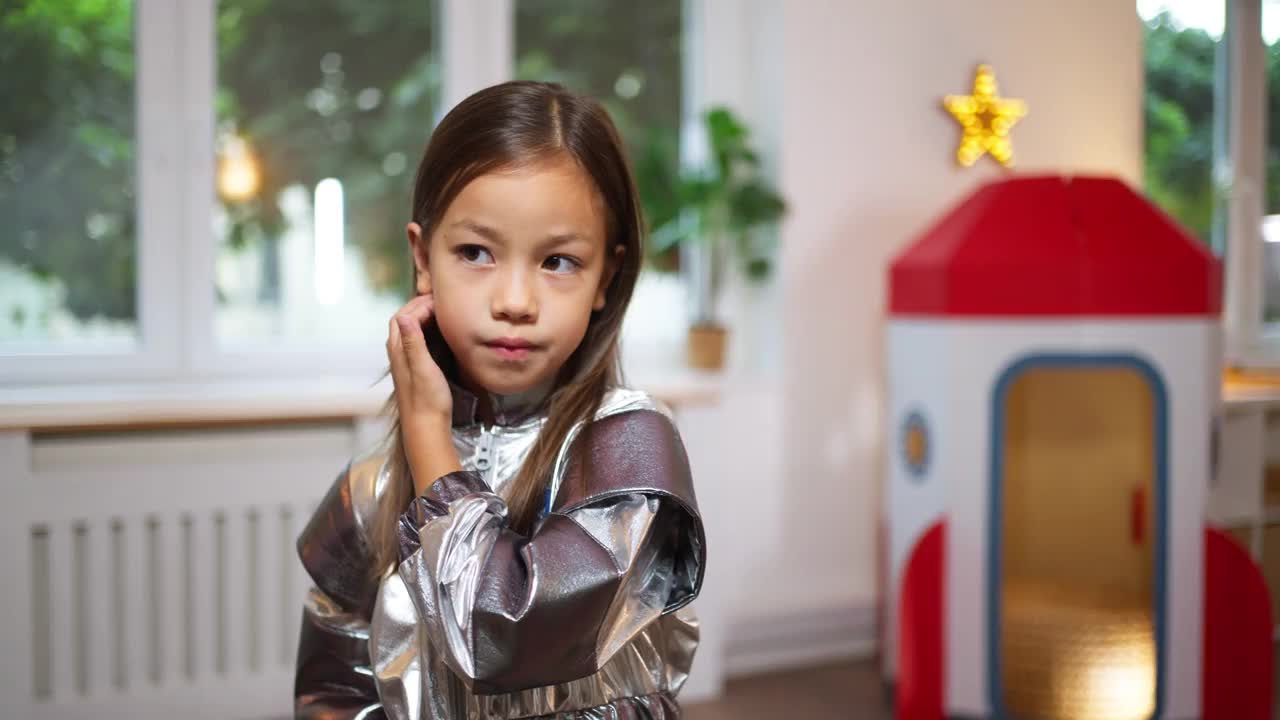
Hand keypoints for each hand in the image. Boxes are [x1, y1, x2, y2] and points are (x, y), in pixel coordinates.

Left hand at [387, 295, 461, 493]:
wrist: (425, 428)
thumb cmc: (427, 400)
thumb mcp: (423, 368)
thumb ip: (413, 342)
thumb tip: (403, 316)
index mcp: (398, 350)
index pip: (403, 316)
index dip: (418, 304)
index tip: (439, 299)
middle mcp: (398, 353)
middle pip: (403, 321)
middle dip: (420, 306)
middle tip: (441, 301)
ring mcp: (405, 362)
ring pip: (409, 331)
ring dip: (422, 317)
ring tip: (441, 311)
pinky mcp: (414, 369)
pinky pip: (416, 341)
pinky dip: (426, 330)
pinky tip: (439, 333)